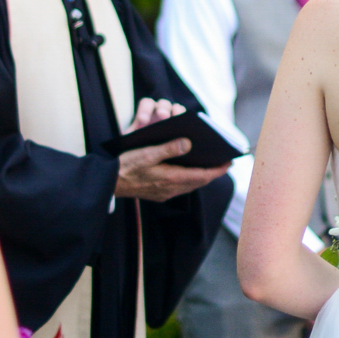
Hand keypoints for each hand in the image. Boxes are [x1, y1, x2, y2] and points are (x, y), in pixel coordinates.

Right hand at [114, 98, 229, 203]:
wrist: (109, 184)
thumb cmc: (126, 166)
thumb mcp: (146, 153)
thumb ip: (168, 148)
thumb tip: (188, 143)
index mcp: (170, 178)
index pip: (202, 176)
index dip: (217, 170)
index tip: (229, 162)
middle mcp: (170, 189)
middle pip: (199, 182)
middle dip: (212, 173)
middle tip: (223, 163)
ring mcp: (165, 193)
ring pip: (190, 185)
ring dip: (201, 177)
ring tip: (209, 166)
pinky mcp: (159, 194)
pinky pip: (181, 187)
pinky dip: (189, 179)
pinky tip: (188, 171)